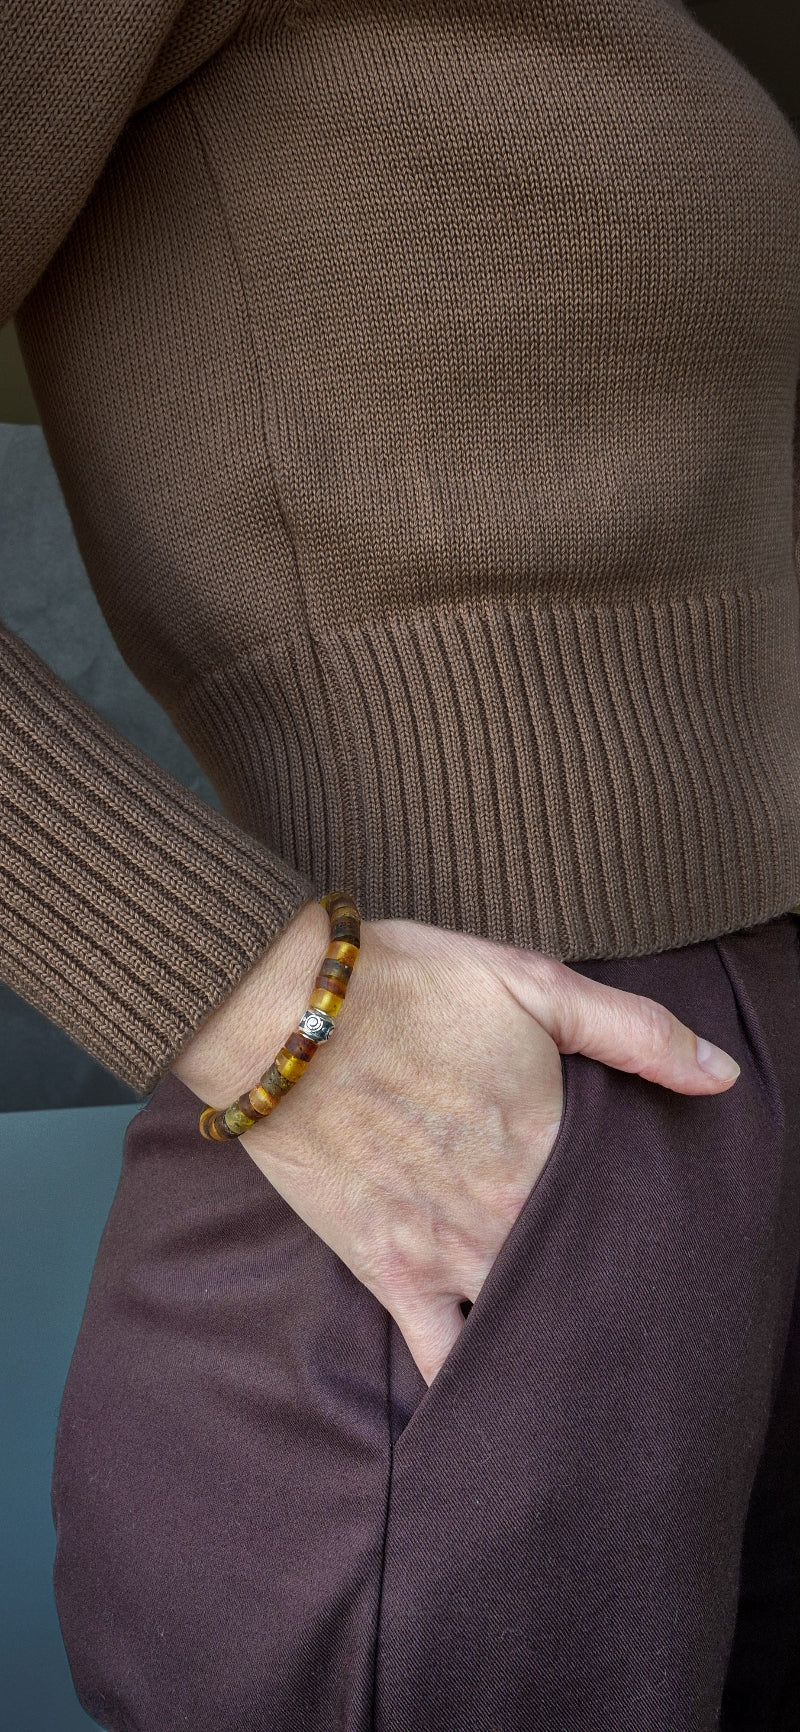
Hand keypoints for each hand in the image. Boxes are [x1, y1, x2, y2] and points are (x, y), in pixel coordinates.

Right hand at [172, 908, 739, 1388]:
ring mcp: (451, 1251)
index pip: (634, 1207)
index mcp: (555, 1142)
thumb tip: (725, 1076)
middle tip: (658, 1320)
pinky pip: (441, 1356)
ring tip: (602, 1376)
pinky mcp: (391, 1272)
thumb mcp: (532, 981)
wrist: (282, 1014)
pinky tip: (504, 1417)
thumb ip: (636, 1032)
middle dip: (623, 1296)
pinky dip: (473, 1389)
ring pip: (530, 1325)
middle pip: (589, 1275)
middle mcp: (512, 1211)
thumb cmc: (407, 987)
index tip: (688, 1243)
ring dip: (563, 1344)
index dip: (662, 1225)